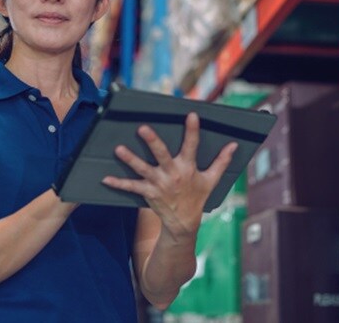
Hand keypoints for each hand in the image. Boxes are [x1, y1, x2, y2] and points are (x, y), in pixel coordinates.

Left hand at [101, 112, 237, 238]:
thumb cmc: (197, 197)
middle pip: (161, 155)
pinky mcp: (148, 193)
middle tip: (142, 128)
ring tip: (118, 148)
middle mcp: (172, 174)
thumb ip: (222, 161)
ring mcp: (159, 184)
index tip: (191, 114)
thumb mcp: (211, 180)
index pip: (192, 145)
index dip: (192, 130)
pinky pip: (131, 187)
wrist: (184, 224)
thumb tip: (234, 145)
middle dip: (152, 141)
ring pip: (143, 169)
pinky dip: (118, 184)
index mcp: (188, 168)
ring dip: (130, 159)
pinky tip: (105, 178)